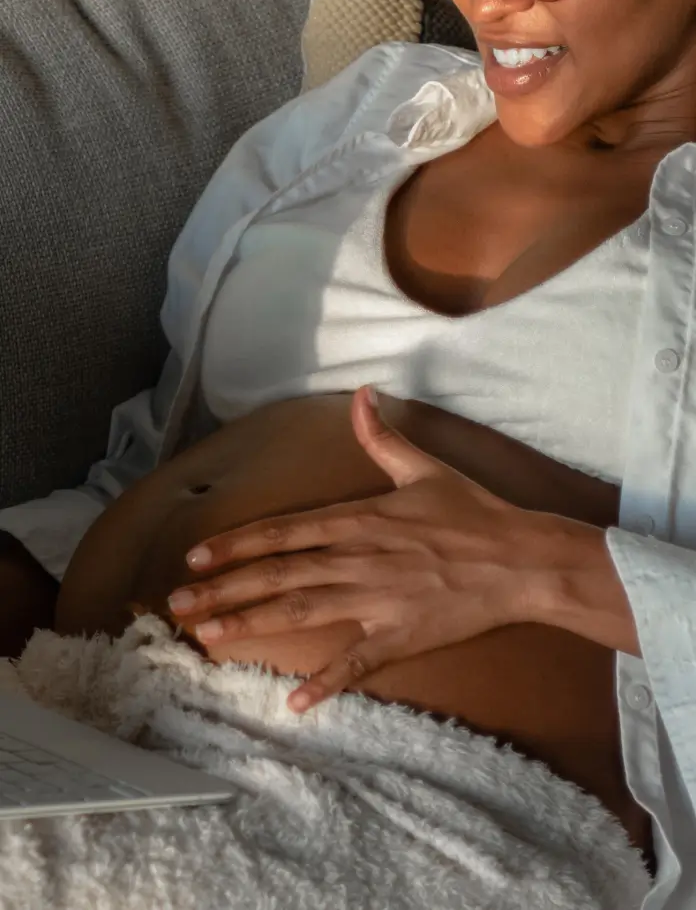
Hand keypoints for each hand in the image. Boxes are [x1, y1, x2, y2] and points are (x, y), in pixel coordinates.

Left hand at [167, 387, 558, 710]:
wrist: (521, 559)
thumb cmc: (473, 512)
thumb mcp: (424, 468)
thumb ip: (384, 437)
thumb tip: (362, 395)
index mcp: (359, 519)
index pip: (284, 531)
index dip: (237, 544)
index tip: (198, 557)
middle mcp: (357, 559)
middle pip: (279, 574)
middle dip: (224, 589)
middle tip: (178, 603)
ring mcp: (376, 600)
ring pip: (302, 612)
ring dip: (252, 624)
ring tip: (207, 637)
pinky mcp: (400, 636)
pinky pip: (357, 664)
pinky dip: (326, 684)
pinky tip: (293, 703)